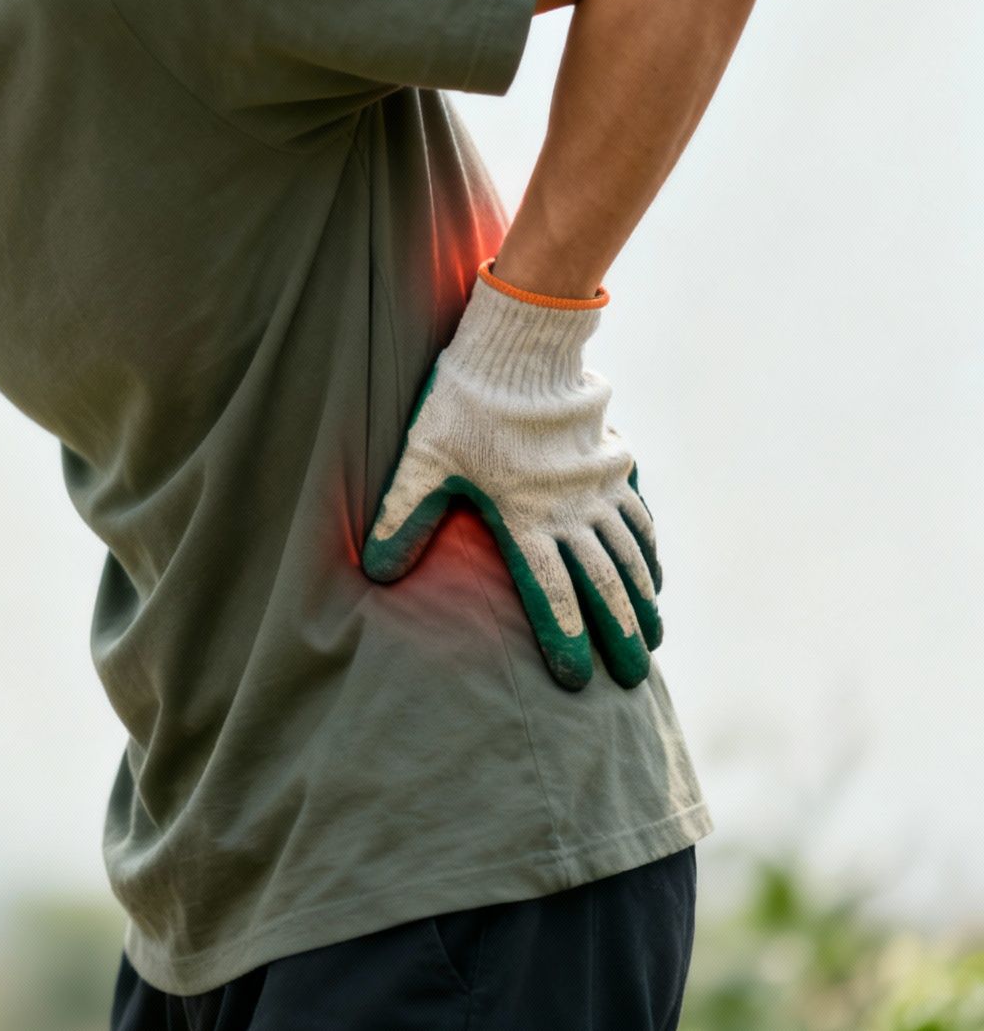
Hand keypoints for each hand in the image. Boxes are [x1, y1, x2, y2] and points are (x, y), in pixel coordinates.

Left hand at [361, 259, 663, 690]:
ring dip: (642, 600)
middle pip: (603, 586)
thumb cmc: (461, 408)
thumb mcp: (421, 464)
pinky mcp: (612, 463)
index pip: (552, 595)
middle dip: (621, 637)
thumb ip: (403, 519)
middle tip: (635, 679)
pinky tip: (653, 575)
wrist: (518, 348)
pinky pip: (639, 516)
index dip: (565, 640)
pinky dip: (649, 550)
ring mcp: (598, 489)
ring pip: (629, 556)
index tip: (577, 682)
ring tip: (654, 638)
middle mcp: (571, 512)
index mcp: (525, 520)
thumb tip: (376, 574)